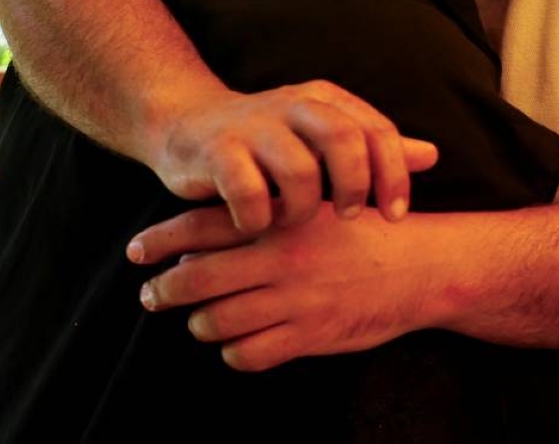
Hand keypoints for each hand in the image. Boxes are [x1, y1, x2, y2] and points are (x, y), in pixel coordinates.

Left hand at [129, 201, 432, 368]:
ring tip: (201, 320)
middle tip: (151, 294)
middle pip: (198, 278)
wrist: (422, 266)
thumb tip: (219, 218)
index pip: (205, 225)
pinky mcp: (308, 335)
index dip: (163, 238)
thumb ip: (273, 208)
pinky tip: (241, 343)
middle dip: (165, 289)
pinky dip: (235, 352)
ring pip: (217, 321)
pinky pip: (248, 354)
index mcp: (282, 217)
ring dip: (201, 323)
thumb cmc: (368, 231)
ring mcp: (293, 298)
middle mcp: (281, 257)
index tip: (137, 250)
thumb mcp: (320, 205)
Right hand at [149, 80, 437, 232]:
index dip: (394, 174)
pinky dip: (259, 218)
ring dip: (303, 210)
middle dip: (355, 186)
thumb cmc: (268, 141)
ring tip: (294, 221)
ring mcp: (253, 125)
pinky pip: (249, 192)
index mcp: (325, 99)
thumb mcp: (322, 137)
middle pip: (344, 139)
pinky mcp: (217, 151)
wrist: (186, 125)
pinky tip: (257, 225)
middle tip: (350, 218)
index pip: (376, 130)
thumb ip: (373, 146)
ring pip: (299, 171)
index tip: (396, 215)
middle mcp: (293, 104)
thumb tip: (432, 155)